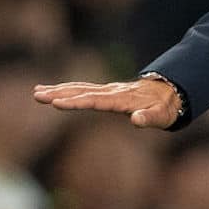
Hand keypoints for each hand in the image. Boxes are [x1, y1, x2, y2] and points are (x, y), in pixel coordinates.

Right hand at [32, 77, 180, 128]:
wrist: (171, 92)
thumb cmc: (165, 108)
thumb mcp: (161, 116)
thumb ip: (149, 118)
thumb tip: (137, 119)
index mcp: (122, 99)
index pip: (95, 101)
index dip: (76, 102)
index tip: (57, 102)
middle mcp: (112, 92)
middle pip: (82, 91)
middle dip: (59, 93)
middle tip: (37, 95)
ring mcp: (109, 90)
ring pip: (80, 88)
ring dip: (59, 89)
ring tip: (37, 91)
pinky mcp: (107, 92)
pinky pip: (84, 89)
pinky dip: (68, 88)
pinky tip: (54, 90)